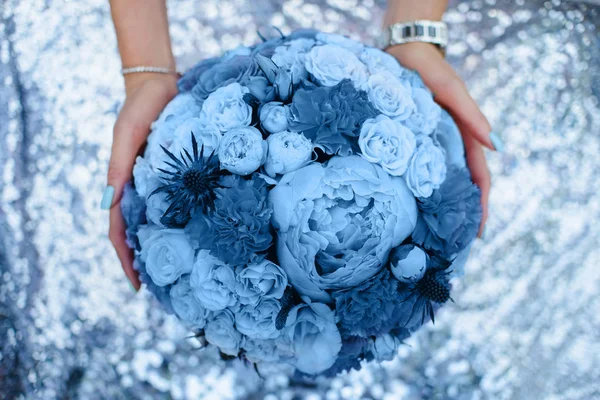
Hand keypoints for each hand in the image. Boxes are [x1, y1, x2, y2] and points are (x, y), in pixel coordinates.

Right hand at [103, 73, 178, 290]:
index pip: (119, 230)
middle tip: (166, 289)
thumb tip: (109, 203)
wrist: (162, 86)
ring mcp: (163, 184)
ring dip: (169, 246)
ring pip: (164, 221)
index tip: (138, 286)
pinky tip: (204, 235)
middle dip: (149, 261)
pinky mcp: (183, 174)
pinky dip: (189, 221)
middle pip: (143, 232)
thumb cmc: (139, 109)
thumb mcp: (126, 135)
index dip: (126, 258)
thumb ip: (118, 165)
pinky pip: (186, 203)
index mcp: (124, 186)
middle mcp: (144, 190)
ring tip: (185, 272)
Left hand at [386, 42, 495, 236]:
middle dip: (465, 212)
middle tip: (459, 243)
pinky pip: (421, 169)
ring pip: (442, 179)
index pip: (478, 175)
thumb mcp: (452, 91)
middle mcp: (449, 142)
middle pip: (463, 183)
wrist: (402, 53)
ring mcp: (431, 143)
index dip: (480, 203)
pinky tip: (417, 206)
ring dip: (446, 205)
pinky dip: (424, 189)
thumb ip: (472, 117)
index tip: (478, 230)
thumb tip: (495, 148)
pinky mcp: (412, 140)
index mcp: (464, 134)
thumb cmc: (429, 69)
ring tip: (441, 233)